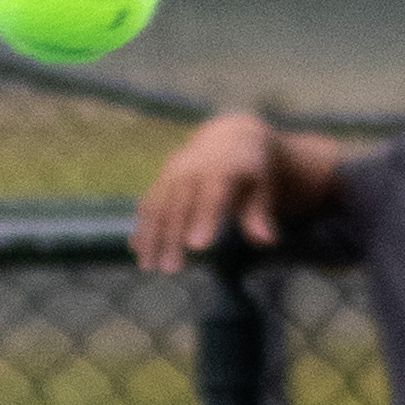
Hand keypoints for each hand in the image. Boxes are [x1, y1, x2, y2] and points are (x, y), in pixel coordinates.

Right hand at [132, 111, 285, 272]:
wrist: (230, 137)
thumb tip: (266, 240)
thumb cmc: (250, 169)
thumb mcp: (262, 185)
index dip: (204, 217)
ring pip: (158, 204)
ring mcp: (173, 172)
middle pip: (180, 203)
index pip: (212, 193)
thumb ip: (260, 212)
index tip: (198, 246)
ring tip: (149, 266)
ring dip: (151, 235)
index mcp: (222, 167)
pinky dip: (142, 226)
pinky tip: (138, 249)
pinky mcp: (162, 179)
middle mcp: (192, 167)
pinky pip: (149, 203)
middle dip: (172, 236)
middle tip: (171, 268)